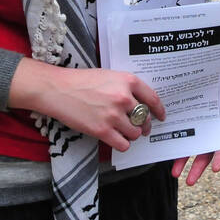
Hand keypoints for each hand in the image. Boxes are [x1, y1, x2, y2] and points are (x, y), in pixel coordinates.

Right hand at [8, 58, 164, 152]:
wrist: (58, 89)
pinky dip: (122, 144)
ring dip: (132, 135)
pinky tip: (116, 139)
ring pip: (135, 133)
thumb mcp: (109, 75)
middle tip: (141, 128)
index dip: (159, 110)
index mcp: (128, 81)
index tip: (161, 116)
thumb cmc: (81, 81)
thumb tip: (140, 102)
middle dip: (145, 125)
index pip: (153, 99)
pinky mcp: (102, 130)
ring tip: (125, 132)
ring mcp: (113, 115)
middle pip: (145, 118)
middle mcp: (124, 98)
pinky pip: (123, 144)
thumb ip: (126, 87)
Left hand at [171, 64, 219, 184]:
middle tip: (188, 180)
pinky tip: (166, 152)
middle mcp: (211, 124)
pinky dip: (174, 143)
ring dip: (183, 160)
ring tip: (174, 173)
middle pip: (206, 150)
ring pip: (191, 145)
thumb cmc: (219, 70)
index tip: (215, 169)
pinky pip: (179, 132)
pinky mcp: (183, 116)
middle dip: (197, 166)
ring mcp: (197, 121)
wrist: (200, 59)